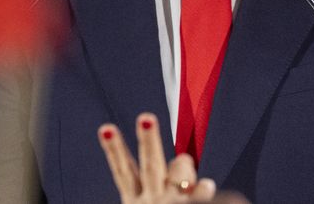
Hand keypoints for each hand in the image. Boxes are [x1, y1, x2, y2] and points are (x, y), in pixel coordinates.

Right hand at [98, 112, 225, 202]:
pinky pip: (198, 194)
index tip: (106, 128)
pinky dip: (201, 191)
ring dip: (180, 165)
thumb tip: (187, 164)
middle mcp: (151, 201)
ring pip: (175, 179)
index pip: (123, 170)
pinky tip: (207, 186)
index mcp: (136, 200)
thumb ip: (160, 182)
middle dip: (148, 141)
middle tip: (146, 118)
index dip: (113, 149)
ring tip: (183, 158)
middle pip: (149, 166)